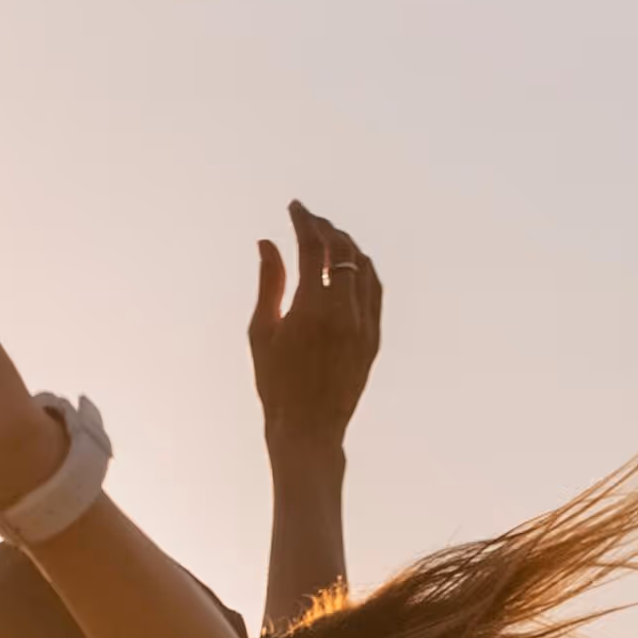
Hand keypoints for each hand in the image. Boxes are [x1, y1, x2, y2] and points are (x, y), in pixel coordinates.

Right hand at [246, 200, 381, 457]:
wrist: (309, 430)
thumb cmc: (276, 384)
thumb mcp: (262, 331)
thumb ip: (269, 282)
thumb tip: (268, 242)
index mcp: (312, 307)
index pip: (314, 246)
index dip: (304, 220)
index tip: (295, 207)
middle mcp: (344, 312)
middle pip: (343, 250)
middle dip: (326, 228)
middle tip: (310, 220)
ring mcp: (364, 325)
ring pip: (364, 267)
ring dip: (347, 246)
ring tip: (328, 239)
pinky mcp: (374, 338)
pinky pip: (375, 291)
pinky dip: (363, 269)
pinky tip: (350, 266)